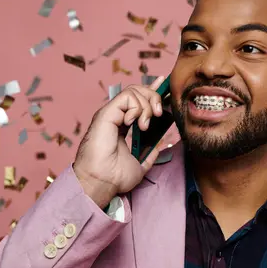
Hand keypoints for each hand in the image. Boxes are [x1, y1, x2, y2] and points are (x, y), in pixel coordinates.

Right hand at [73, 76, 165, 207]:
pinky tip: (135, 123)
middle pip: (137, 91)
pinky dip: (136, 107)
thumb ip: (149, 154)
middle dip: (154, 97)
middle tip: (159, 114)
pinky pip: (126, 97)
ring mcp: (110, 113)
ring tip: (145, 125)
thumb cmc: (115, 177)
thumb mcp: (140, 164)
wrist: (102, 183)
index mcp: (121, 125)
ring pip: (133, 91)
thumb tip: (158, 146)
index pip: (136, 100)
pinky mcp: (106, 113)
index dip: (151, 90)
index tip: (164, 84)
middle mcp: (115, 116)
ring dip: (147, 105)